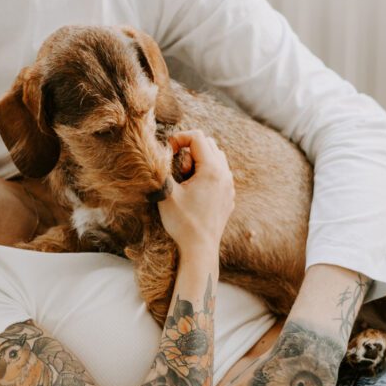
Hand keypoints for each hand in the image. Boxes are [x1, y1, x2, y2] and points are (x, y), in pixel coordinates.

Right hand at [157, 130, 234, 255]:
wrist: (200, 250)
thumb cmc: (182, 222)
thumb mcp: (166, 193)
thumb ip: (161, 168)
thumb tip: (156, 154)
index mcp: (211, 169)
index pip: (197, 136)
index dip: (179, 138)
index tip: (168, 152)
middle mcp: (225, 174)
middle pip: (208, 144)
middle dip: (189, 149)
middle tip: (178, 170)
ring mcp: (229, 186)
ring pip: (216, 158)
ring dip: (199, 161)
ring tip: (186, 180)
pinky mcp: (229, 197)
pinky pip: (220, 174)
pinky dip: (206, 173)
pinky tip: (195, 191)